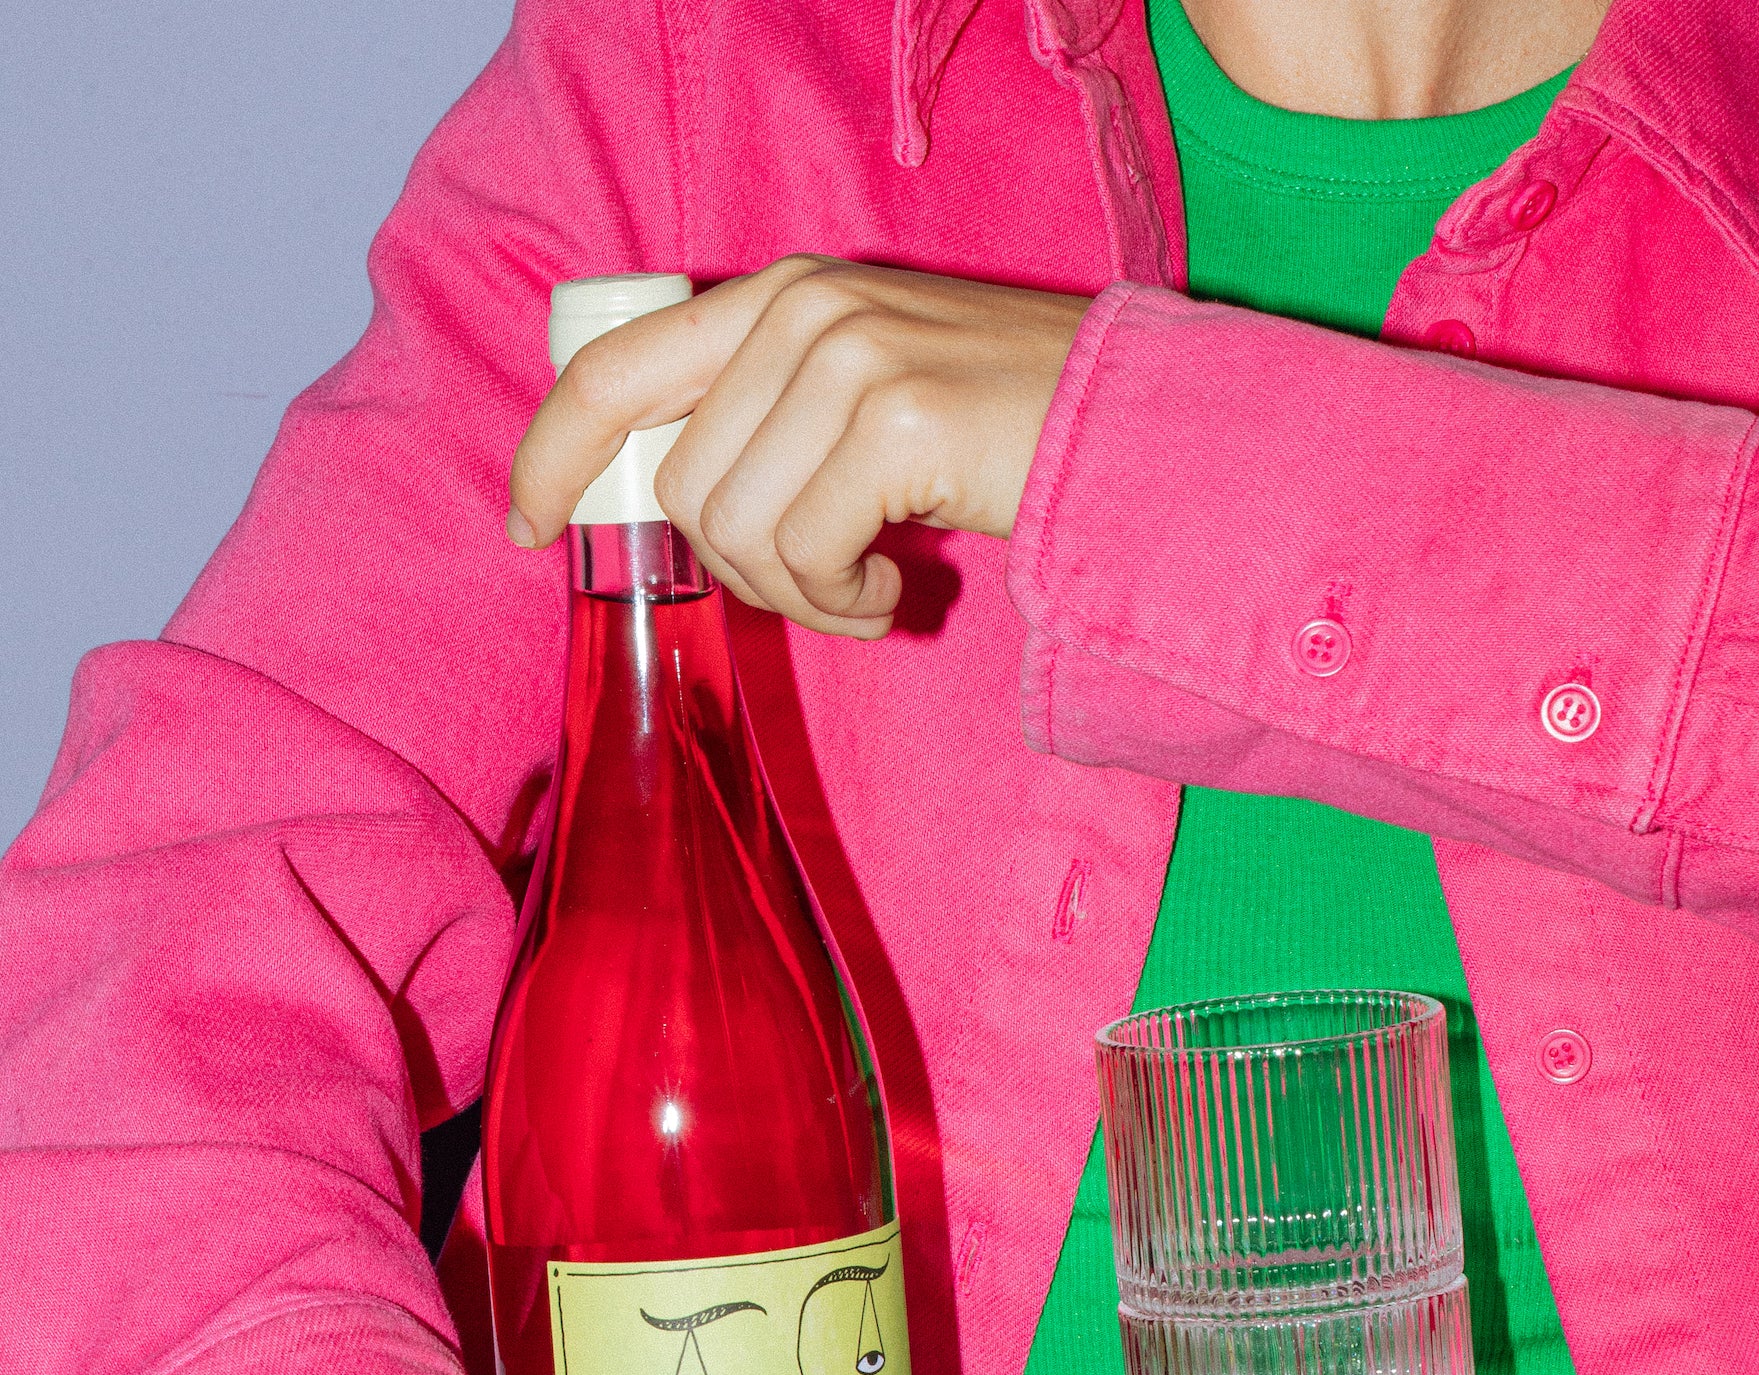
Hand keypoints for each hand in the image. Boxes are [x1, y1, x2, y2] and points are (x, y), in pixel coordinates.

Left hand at [508, 257, 1091, 637]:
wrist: (1138, 437)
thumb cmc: (1004, 438)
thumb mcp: (868, 399)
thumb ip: (770, 420)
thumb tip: (672, 510)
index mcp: (783, 294)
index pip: (615, 365)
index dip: (553, 452)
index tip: (530, 522)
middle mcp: (807, 307)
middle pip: (681, 486)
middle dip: (739, 570)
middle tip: (822, 585)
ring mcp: (850, 357)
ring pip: (735, 531)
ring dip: (798, 596)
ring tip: (866, 586)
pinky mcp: (896, 421)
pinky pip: (806, 558)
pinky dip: (845, 607)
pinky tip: (896, 594)